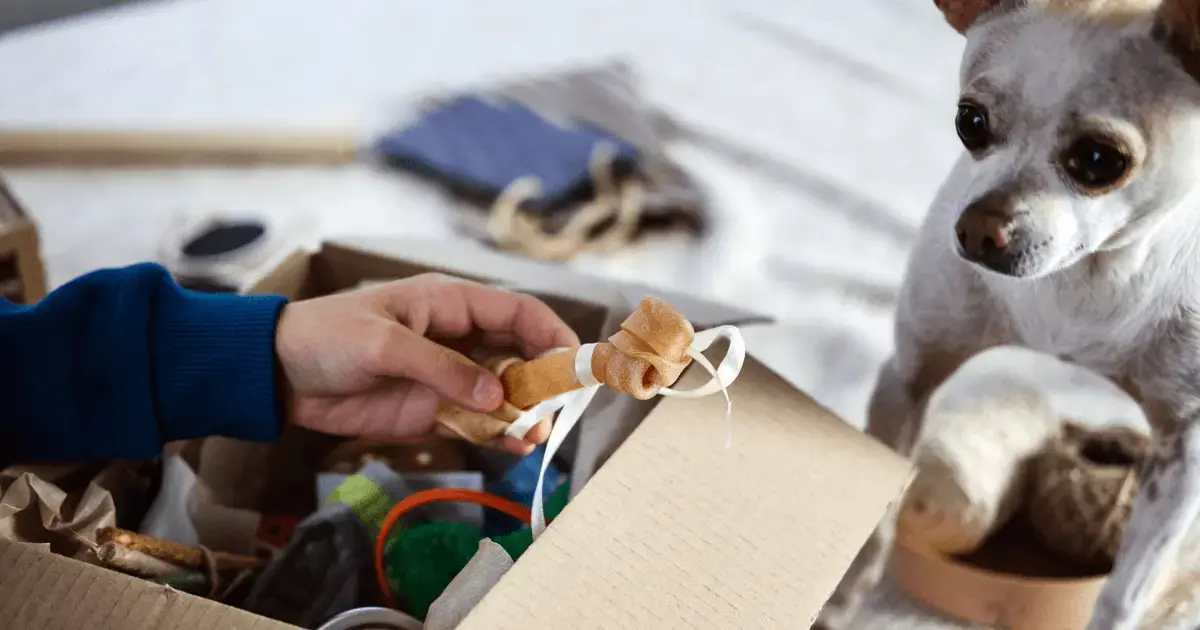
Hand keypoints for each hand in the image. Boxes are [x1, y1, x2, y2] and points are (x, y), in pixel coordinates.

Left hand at [274, 273, 579, 454]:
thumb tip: (495, 392)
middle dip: (544, 378)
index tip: (572, 359)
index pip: (516, 310)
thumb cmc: (326, 337)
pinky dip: (498, 434)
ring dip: (525, 411)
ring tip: (537, 434)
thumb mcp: (382, 344)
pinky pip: (476, 422)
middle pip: (519, 353)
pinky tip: (515, 446)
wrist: (277, 374)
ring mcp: (447, 377)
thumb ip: (440, 367)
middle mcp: (458, 338)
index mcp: (448, 303)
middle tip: (557, 405)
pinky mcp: (432, 411)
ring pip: (503, 392)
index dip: (550, 331)